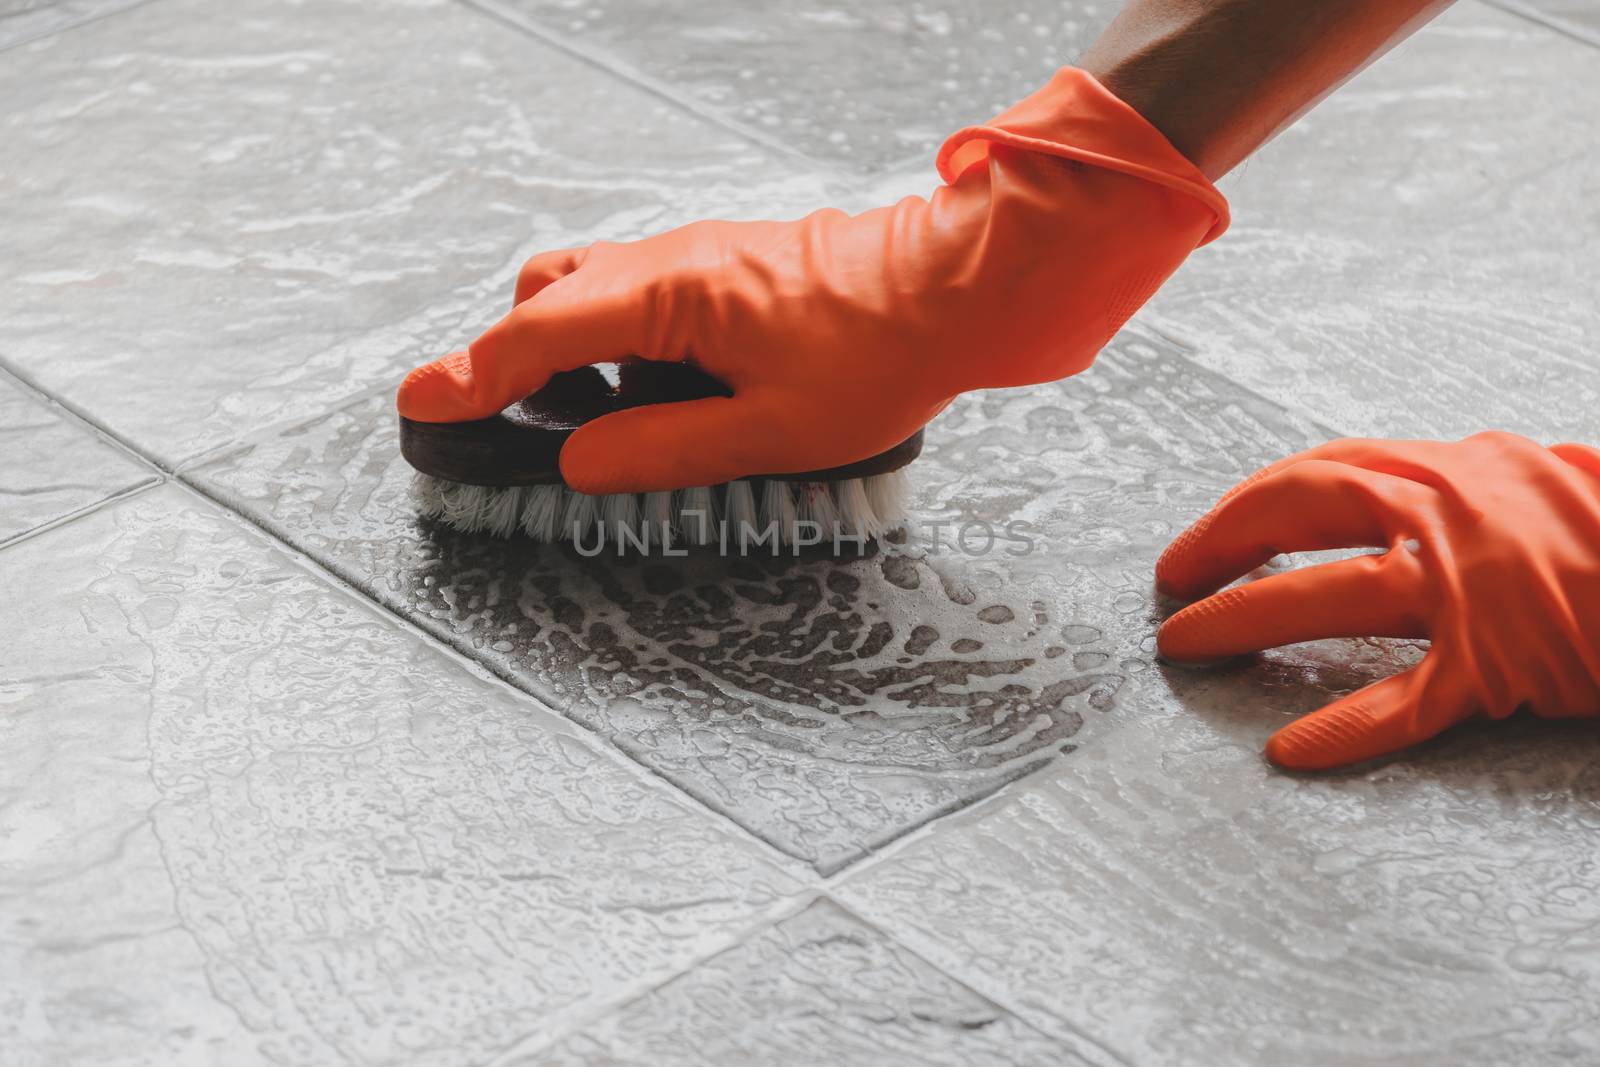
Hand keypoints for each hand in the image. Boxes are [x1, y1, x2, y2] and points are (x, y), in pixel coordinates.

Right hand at [397, 69, 1225, 493]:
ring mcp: (698, 257)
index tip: (421, 402)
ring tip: (604, 426)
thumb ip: (660, 450)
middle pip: (551, 293)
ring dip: (576, 351)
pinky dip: (626, 344)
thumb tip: (577, 461)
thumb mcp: (767, 433)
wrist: (955, 291)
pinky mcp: (725, 269)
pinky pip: (645, 296)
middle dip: (516, 355)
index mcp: (670, 294)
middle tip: (509, 424)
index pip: (540, 333)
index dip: (474, 373)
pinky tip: (666, 396)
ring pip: (597, 289)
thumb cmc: (878, 355)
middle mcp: (672, 260)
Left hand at [1156, 432, 1599, 769]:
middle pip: (1301, 516)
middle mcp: (1447, 517)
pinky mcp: (1497, 666)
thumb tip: (1370, 500)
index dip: (1244, 505)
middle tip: (1171, 583)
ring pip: (1328, 600)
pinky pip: (1404, 702)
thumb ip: (1444, 489)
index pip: (1316, 472)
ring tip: (1183, 647)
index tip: (1200, 538)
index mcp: (1449, 469)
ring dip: (1242, 622)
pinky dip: (1345, 728)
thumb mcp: (1524, 479)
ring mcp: (1469, 592)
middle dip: (1221, 548)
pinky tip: (1292, 750)